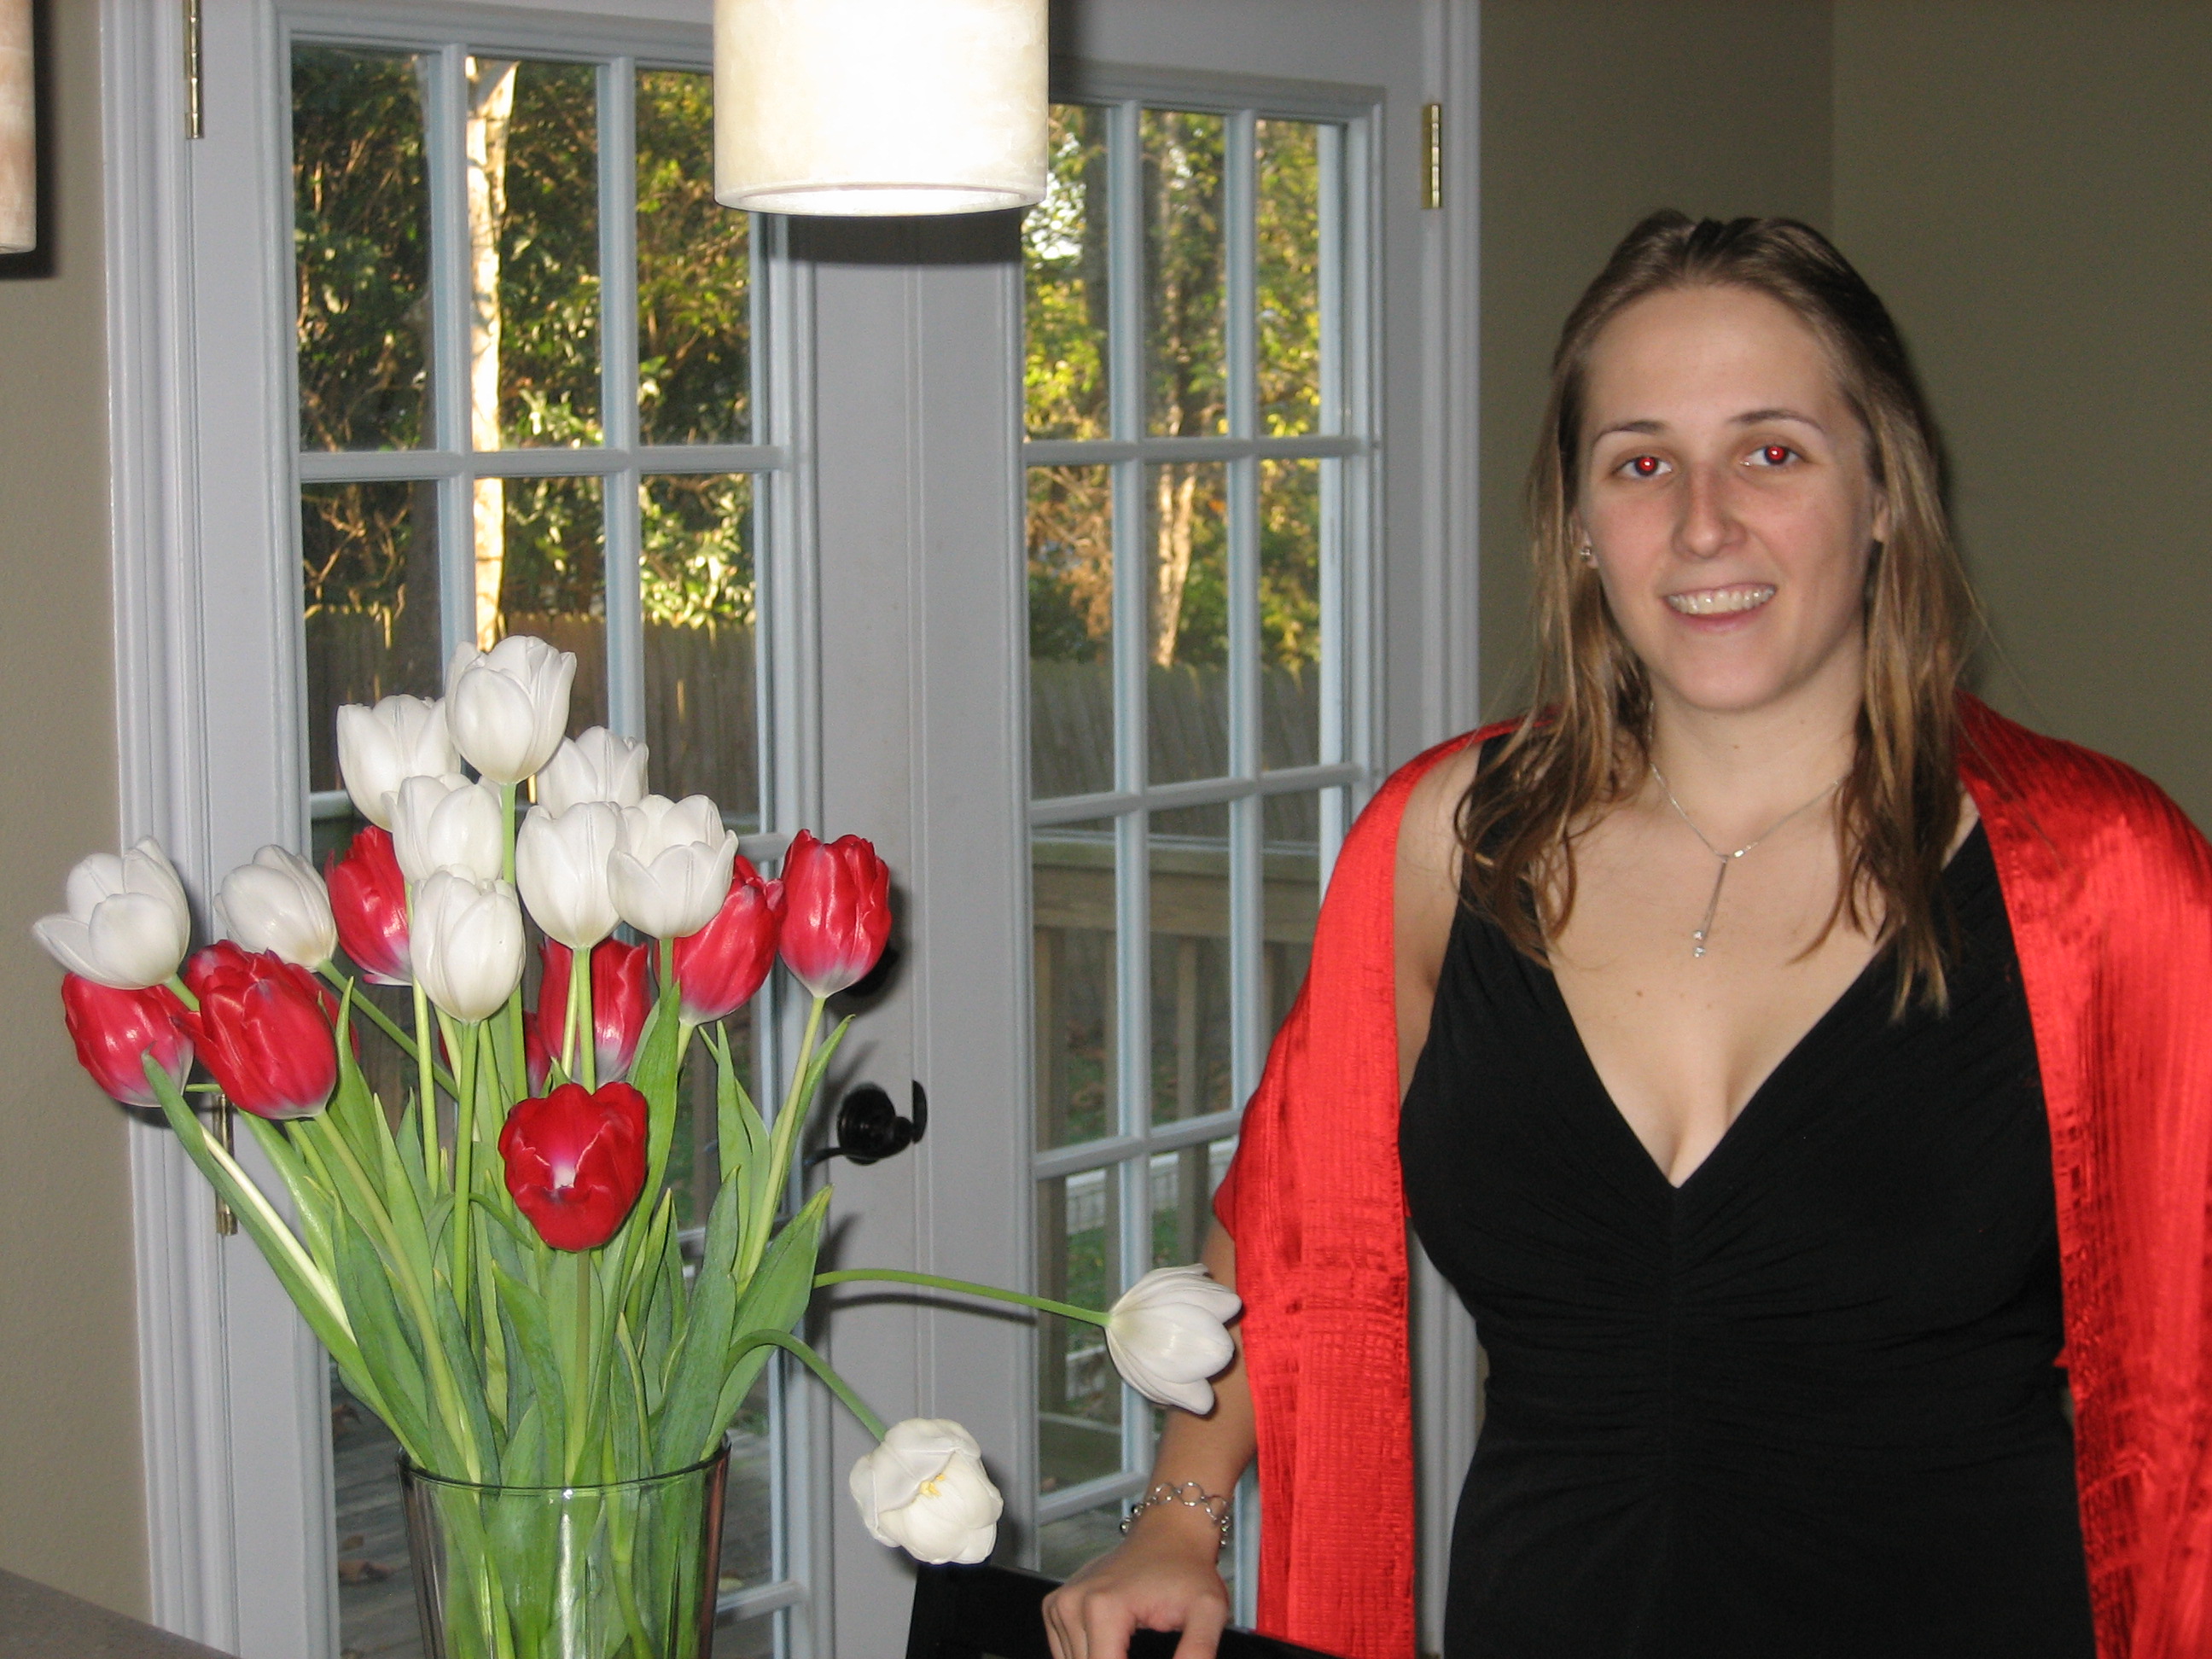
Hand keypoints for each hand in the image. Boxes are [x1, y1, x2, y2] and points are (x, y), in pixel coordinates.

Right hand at [1042, 1506, 1229, 1658]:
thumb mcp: (1208, 1612)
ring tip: (1134, 1651)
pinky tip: (1113, 1649)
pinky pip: (1064, 1655)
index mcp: (1103, 1607)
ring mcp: (1059, 1604)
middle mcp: (1072, 1604)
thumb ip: (1197, 1653)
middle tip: (1149, 1654)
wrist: (1169, 1533)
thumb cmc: (1187, 1570)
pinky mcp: (1055, 1606)